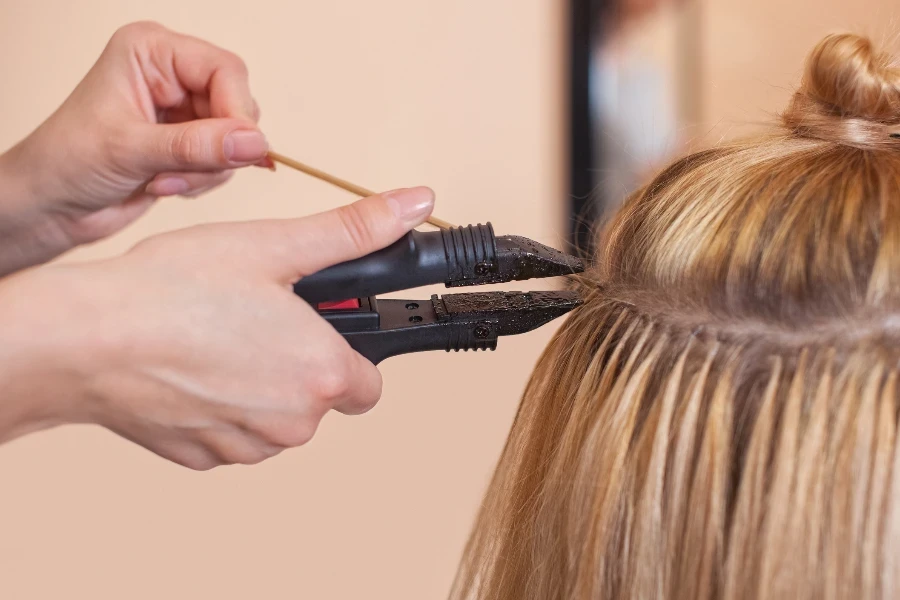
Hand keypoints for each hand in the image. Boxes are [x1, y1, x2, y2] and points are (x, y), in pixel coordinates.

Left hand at [0, 21, 268, 273]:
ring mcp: (181, 110)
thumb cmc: (67, 163)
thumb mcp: (132, 151)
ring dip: (207, 171)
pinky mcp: (188, 143)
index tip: (239, 153)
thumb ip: (197, 146)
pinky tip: (165, 186)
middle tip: (179, 173)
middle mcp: (171, 75)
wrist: (49, 205)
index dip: (237, 112)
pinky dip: (204, 181)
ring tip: (163, 182)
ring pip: (235, 139)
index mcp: (152, 52)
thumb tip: (256, 144)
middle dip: (216, 149)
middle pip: (236, 105)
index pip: (225, 70)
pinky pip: (225, 161)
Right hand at [0, 187, 434, 469]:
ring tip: (217, 339)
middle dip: (298, 365)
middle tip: (256, 321)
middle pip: (319, 400)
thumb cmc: (174, 292)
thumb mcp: (275, 246)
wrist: (87, 338)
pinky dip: (218, 408)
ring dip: (258, 389)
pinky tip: (190, 369)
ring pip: (273, 420)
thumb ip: (354, 232)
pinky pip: (229, 435)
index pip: (369, 383)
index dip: (346, 351)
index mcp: (322, 374)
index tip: (319, 330)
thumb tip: (413, 205)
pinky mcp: (202, 459)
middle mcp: (292, 424)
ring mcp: (245, 447)